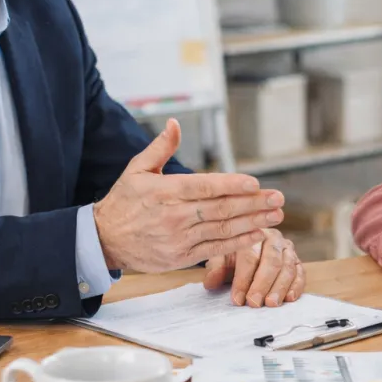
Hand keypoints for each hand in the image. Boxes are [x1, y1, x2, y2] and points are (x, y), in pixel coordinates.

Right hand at [93, 119, 284, 272]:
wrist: (103, 240)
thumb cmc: (123, 201)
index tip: (255, 184)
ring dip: (252, 223)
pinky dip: (237, 244)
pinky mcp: (181, 257)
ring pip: (222, 230)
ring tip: (275, 216)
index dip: (232, 185)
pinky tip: (257, 235)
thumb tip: (175, 123)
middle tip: (278, 198)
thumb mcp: (136, 169)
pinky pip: (215, 250)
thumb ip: (160, 147)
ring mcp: (179, 239)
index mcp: (165, 191)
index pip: (205, 187)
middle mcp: (174, 215)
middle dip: (253, 204)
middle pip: (220, 209)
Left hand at [202, 228, 305, 306]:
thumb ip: (216, 269)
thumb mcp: (221, 257)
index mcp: (252, 234)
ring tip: (271, 304)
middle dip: (262, 284)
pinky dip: (297, 286)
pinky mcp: (298, 261)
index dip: (243, 279)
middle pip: (271, 261)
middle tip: (254, 303)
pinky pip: (301, 273)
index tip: (237, 299)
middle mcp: (274, 239)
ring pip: (288, 267)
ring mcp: (288, 249)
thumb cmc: (233, 254)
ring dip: (280, 287)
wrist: (248, 246)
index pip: (249, 256)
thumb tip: (211, 283)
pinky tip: (289, 299)